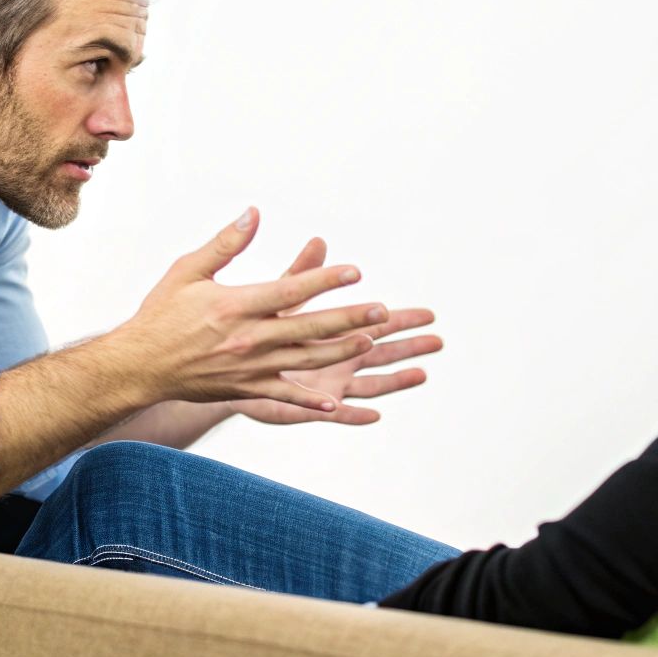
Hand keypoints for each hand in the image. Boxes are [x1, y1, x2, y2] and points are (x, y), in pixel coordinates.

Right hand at [114, 207, 392, 412]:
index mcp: (236, 305)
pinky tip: (335, 403)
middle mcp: (248, 338)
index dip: (324, 279)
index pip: (290, 289)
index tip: (353, 271)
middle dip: (349, 318)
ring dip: (341, 352)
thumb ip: (226, 244)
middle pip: (309, 327)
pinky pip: (284, 396)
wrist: (139, 365)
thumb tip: (254, 214)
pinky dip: (310, 401)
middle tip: (382, 310)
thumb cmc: (161, 314)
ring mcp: (250, 367)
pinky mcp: (246, 388)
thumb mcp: (188, 271)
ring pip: (306, 360)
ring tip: (370, 341)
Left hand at [228, 236, 440, 425]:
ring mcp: (323, 383)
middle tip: (438, 340)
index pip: (372, 323)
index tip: (429, 314)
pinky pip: (333, 413)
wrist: (219, 362)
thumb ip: (300, 274)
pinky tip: (374, 416)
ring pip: (366, 383)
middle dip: (409, 347)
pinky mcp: (303, 404)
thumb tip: (318, 240)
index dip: (401, 319)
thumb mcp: (278, 297)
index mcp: (330, 332)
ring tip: (421, 374)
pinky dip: (353, 414)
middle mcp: (333, 359)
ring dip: (394, 380)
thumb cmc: (250, 327)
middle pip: (380, 353)